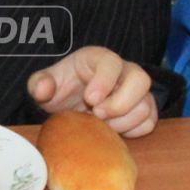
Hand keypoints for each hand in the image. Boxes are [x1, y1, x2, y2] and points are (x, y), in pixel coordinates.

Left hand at [27, 47, 157, 135]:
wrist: (73, 103)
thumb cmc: (62, 88)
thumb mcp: (44, 84)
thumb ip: (39, 83)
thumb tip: (43, 89)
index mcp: (99, 59)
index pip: (112, 62)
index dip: (104, 81)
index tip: (90, 99)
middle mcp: (124, 71)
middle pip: (140, 79)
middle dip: (120, 103)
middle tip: (97, 114)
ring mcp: (137, 91)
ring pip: (146, 104)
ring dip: (123, 121)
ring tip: (102, 125)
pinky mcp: (144, 109)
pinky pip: (150, 121)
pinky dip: (133, 130)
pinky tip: (113, 131)